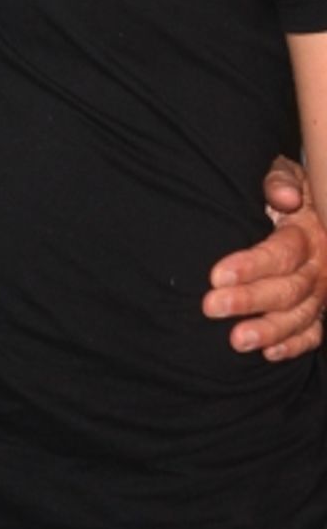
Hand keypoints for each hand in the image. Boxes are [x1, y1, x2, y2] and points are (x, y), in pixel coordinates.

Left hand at [203, 157, 325, 359]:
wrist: (309, 207)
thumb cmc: (284, 190)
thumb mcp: (282, 173)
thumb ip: (279, 179)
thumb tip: (284, 196)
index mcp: (309, 233)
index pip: (282, 253)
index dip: (251, 266)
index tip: (216, 275)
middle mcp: (319, 266)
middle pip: (288, 289)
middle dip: (249, 300)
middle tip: (211, 307)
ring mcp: (321, 292)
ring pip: (300, 316)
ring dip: (269, 331)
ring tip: (236, 340)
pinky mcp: (319, 310)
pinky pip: (313, 333)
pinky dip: (294, 345)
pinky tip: (270, 354)